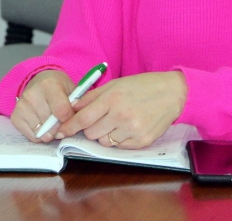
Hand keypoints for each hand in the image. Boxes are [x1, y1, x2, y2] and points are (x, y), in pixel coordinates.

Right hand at [11, 69, 77, 141]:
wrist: (39, 80)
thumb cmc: (59, 87)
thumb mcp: (71, 89)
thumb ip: (76, 105)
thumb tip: (76, 123)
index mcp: (48, 85)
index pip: (62, 112)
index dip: (71, 121)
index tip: (73, 122)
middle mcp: (32, 94)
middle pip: (51, 126)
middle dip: (60, 128)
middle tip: (62, 122)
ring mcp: (21, 106)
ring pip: (42, 133)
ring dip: (50, 133)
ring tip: (52, 123)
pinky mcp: (15, 117)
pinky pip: (32, 136)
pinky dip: (40, 135)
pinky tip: (42, 124)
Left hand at [57, 71, 186, 149]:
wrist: (171, 93)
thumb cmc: (141, 86)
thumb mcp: (114, 85)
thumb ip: (91, 97)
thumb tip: (72, 108)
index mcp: (112, 99)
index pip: (83, 118)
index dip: (68, 126)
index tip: (60, 132)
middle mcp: (121, 116)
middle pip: (91, 133)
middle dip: (90, 128)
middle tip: (99, 119)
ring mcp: (133, 130)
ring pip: (104, 141)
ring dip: (105, 134)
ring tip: (116, 121)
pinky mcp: (143, 141)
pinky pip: (119, 146)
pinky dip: (118, 139)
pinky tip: (127, 127)